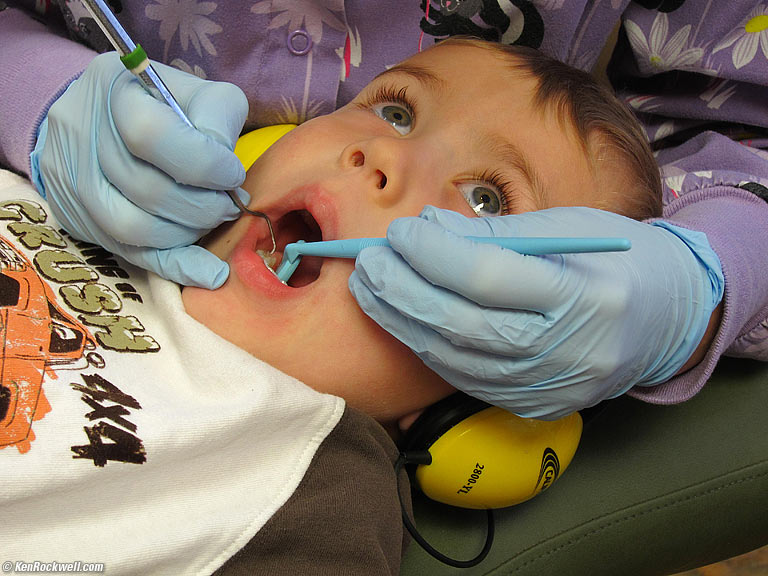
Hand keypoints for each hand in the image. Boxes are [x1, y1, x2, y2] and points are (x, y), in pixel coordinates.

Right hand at [30, 52, 248, 287]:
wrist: (91, 115)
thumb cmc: (157, 104)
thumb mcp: (193, 90)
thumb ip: (216, 117)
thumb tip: (229, 176)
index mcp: (115, 94)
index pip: (153, 137)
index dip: (206, 165)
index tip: (232, 174)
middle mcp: (85, 138)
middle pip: (149, 190)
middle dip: (205, 205)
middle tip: (228, 203)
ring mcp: (77, 184)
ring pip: (137, 229)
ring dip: (190, 232)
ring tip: (211, 219)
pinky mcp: (83, 221)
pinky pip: (132, 255)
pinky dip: (177, 266)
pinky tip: (210, 272)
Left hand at [349, 206, 723, 418]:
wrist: (664, 320)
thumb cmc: (614, 260)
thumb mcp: (565, 230)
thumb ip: (493, 232)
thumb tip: (427, 227)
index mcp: (582, 296)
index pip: (489, 277)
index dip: (434, 254)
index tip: (401, 231)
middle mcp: (566, 352)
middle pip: (461, 325)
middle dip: (402, 291)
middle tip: (367, 262)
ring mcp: (549, 388)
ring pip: (454, 358)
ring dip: (401, 322)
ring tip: (371, 288)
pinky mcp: (532, 406)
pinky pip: (464, 378)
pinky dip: (426, 346)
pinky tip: (402, 319)